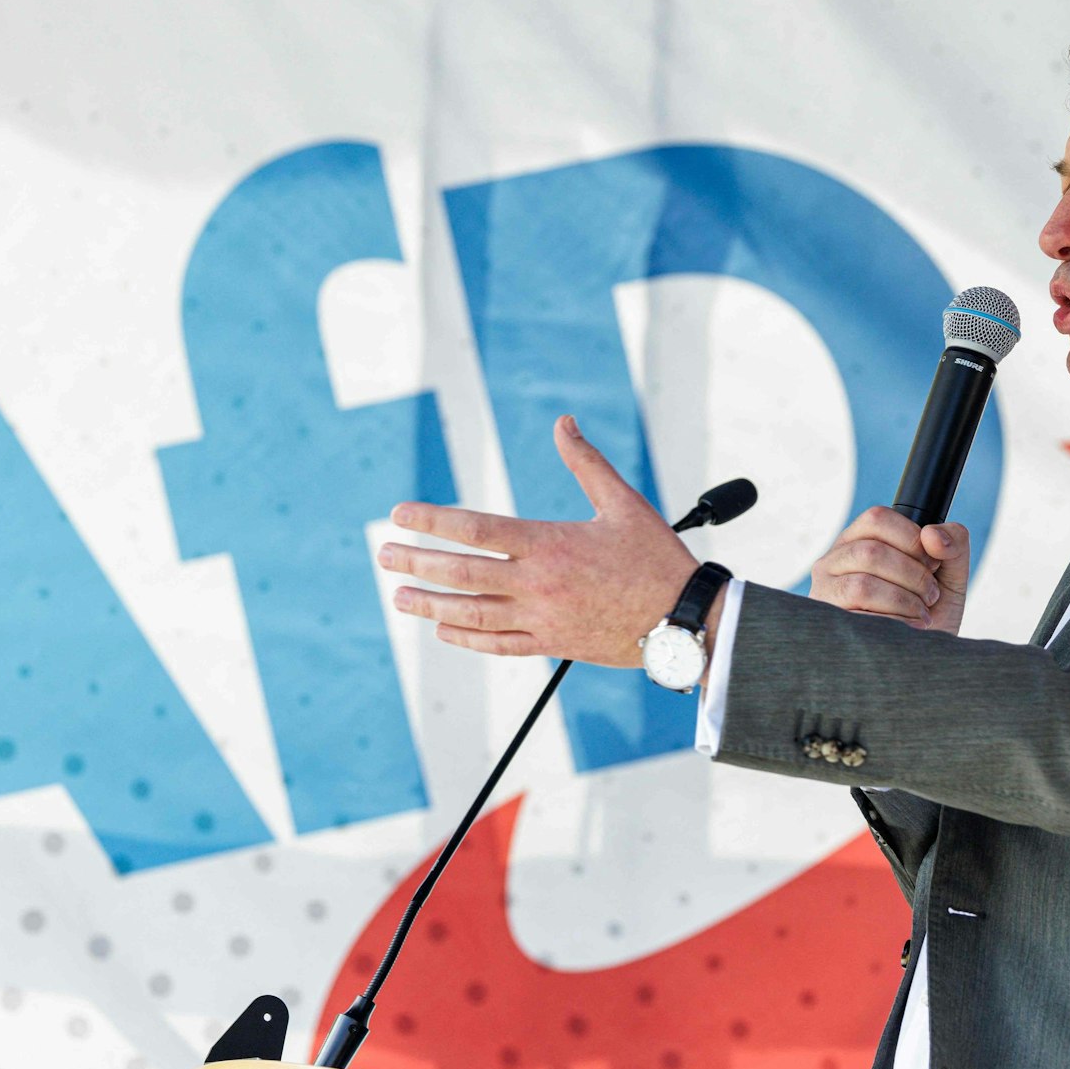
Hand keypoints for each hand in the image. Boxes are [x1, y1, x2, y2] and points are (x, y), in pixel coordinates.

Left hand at [378, 415, 700, 667]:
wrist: (686, 619)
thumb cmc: (656, 558)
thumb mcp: (623, 502)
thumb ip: (586, 462)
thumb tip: (562, 422)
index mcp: (550, 544)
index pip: (475, 529)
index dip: (432, 521)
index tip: (400, 515)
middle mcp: (538, 584)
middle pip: (461, 574)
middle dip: (416, 564)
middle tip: (383, 556)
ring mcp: (542, 619)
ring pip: (471, 615)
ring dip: (430, 606)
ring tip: (401, 596)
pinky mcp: (552, 645)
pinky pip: (498, 645)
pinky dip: (466, 638)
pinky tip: (444, 630)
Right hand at [808, 506, 969, 633]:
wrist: (918, 662)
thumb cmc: (927, 615)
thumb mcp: (950, 575)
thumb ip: (953, 544)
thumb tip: (932, 536)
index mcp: (857, 541)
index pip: (877, 518)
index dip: (911, 538)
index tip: (931, 563)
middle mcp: (833, 563)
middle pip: (871, 552)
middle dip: (913, 576)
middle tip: (931, 595)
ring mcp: (825, 595)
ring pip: (863, 586)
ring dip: (904, 601)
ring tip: (921, 614)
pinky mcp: (830, 626)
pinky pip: (861, 619)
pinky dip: (895, 624)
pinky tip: (909, 631)